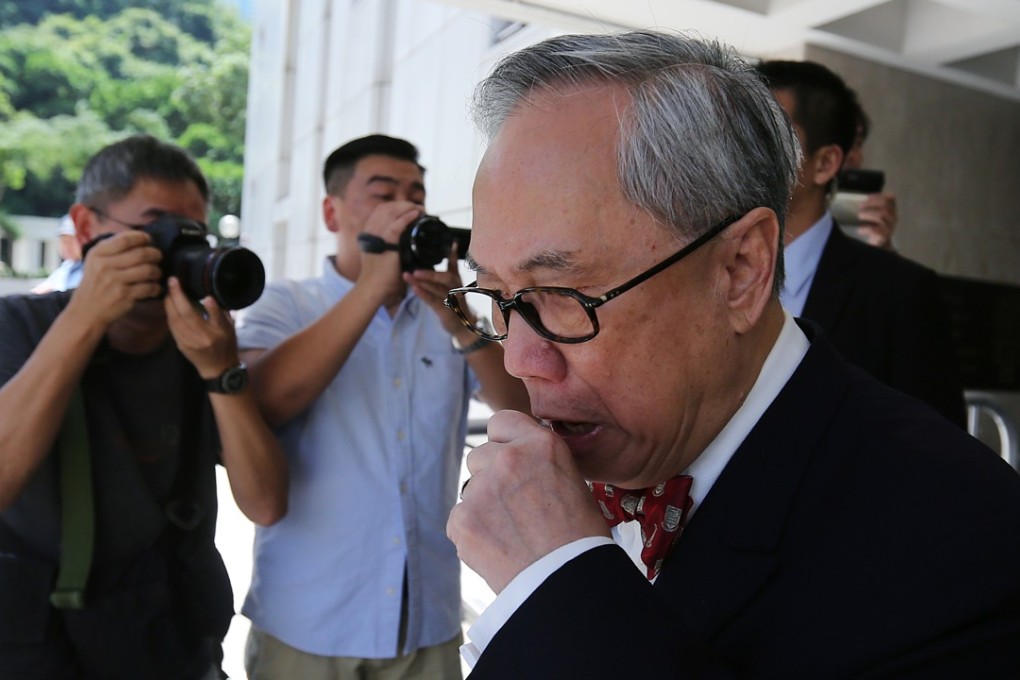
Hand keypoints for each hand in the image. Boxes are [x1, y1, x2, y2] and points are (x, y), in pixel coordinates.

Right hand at [66, 230, 162, 328]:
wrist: (86, 311)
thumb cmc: (95, 283)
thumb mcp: (95, 261)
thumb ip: (112, 248)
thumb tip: (139, 237)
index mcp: (97, 254)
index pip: (125, 239)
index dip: (142, 237)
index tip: (149, 240)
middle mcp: (105, 265)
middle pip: (141, 254)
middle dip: (155, 254)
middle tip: (159, 256)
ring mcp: (115, 281)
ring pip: (148, 270)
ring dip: (158, 271)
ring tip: (157, 273)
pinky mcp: (124, 295)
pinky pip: (149, 287)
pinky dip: (156, 287)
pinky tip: (155, 287)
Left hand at [164, 277, 239, 378]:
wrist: (218, 368)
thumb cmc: (226, 345)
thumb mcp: (229, 328)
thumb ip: (218, 313)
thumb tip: (208, 297)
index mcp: (212, 332)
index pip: (196, 312)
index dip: (185, 296)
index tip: (178, 281)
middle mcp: (198, 338)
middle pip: (181, 313)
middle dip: (174, 295)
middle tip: (172, 281)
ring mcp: (187, 342)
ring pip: (173, 319)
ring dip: (169, 304)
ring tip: (170, 292)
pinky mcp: (180, 345)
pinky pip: (171, 327)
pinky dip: (169, 314)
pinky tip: (170, 306)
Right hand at [357, 201, 422, 304]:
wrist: (373, 288)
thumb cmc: (379, 277)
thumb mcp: (381, 256)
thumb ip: (390, 246)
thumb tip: (405, 242)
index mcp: (368, 233)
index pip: (380, 211)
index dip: (395, 206)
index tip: (408, 209)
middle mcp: (370, 231)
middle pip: (386, 208)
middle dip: (403, 205)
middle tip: (417, 208)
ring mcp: (377, 235)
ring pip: (391, 212)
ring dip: (407, 207)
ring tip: (419, 209)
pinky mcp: (386, 243)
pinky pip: (397, 224)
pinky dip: (407, 216)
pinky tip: (416, 214)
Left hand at [405, 241, 466, 335]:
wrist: (463, 324)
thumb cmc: (456, 301)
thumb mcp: (454, 282)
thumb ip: (452, 265)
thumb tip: (452, 244)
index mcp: (457, 279)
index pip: (454, 264)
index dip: (451, 253)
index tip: (450, 242)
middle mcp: (456, 288)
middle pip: (446, 277)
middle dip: (430, 273)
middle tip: (415, 270)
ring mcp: (453, 300)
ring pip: (438, 289)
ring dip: (423, 282)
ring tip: (408, 276)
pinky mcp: (447, 311)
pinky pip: (434, 302)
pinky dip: (424, 295)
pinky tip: (415, 289)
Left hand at [448, 410, 609, 592]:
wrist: (568, 583)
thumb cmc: (580, 538)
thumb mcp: (572, 482)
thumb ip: (540, 463)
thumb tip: (520, 463)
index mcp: (541, 444)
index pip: (501, 422)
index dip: (505, 442)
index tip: (511, 461)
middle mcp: (508, 458)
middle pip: (480, 456)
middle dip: (491, 477)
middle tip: (514, 507)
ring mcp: (482, 488)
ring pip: (470, 489)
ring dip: (483, 506)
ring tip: (511, 534)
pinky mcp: (462, 519)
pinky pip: (459, 519)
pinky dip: (473, 533)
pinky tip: (499, 550)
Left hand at [855, 191, 896, 249]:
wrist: (879, 243)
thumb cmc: (875, 227)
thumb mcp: (875, 216)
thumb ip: (871, 207)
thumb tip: (859, 202)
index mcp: (892, 210)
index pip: (890, 198)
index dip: (878, 196)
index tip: (866, 198)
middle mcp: (893, 217)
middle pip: (885, 206)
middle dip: (871, 204)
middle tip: (860, 206)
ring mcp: (890, 227)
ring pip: (881, 216)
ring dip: (868, 214)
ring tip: (859, 216)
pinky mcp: (885, 236)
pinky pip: (877, 230)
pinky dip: (866, 229)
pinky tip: (860, 230)